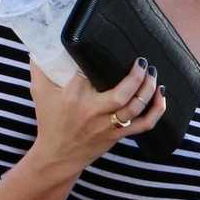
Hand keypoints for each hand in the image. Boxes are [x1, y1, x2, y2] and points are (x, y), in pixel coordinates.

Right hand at [29, 58, 165, 177]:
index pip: (90, 71)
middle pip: (122, 92)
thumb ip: (40, 66)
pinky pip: (144, 124)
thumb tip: (41, 43)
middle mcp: (94, 111)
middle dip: (137, 74)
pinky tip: (161, 96)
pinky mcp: (118, 135)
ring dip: (148, 88)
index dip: (99, 57)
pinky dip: (156, 111)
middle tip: (142, 60)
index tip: (108, 45)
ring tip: (152, 73)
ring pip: (136, 107)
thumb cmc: (49, 121)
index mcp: (74, 96)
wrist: (57, 157)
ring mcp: (108, 125)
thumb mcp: (39, 91)